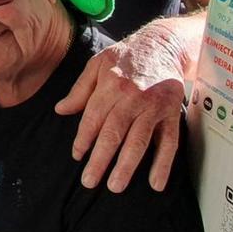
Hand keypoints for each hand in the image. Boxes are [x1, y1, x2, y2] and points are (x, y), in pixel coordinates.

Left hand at [55, 24, 186, 191]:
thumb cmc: (125, 56)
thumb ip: (79, 89)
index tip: (77, 156)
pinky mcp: (172, 114)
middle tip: (89, 181)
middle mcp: (132, 97)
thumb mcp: (96, 65)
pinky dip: (163, 164)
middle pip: (114, 133)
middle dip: (100, 160)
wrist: (162, 45)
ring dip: (127, 166)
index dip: (84, 139)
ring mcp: (154, 107)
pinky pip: (169, 142)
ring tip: (115, 186)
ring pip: (139, 141)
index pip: (93, 118)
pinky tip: (155, 183)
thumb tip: (60, 110)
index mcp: (110, 85)